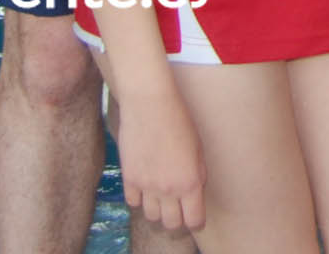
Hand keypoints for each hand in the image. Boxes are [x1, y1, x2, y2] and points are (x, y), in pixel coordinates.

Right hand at [108, 83, 206, 235]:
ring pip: (152, 216)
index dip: (196, 220)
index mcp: (191, 182)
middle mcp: (169, 189)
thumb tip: (193, 194)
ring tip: (161, 195)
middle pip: (171, 223)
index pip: (194, 220)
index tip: (195, 215)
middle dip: (176, 218)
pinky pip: (133, 202)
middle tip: (178, 207)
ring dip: (158, 209)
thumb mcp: (198, 150)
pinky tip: (145, 185)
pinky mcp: (129, 178)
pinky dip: (140, 198)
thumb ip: (197, 176)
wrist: (150, 104)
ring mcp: (147, 185)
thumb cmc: (179, 121)